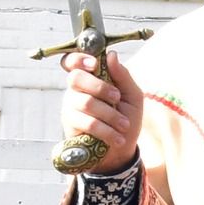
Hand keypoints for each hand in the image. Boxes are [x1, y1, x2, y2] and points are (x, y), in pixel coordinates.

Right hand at [59, 50, 142, 170]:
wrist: (122, 149)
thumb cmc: (127, 117)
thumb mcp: (132, 95)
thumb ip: (123, 75)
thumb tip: (111, 55)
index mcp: (90, 77)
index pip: (73, 61)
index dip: (79, 59)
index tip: (94, 64)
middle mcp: (76, 90)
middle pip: (76, 78)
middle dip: (100, 87)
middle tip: (117, 98)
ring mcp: (70, 107)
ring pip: (86, 102)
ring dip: (110, 114)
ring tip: (124, 125)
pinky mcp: (70, 126)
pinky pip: (87, 122)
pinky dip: (106, 130)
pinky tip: (117, 138)